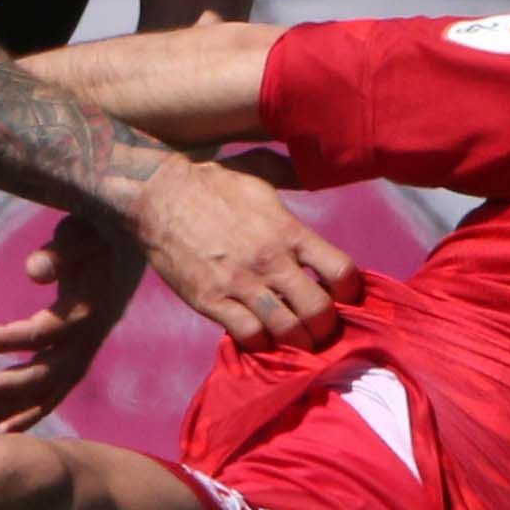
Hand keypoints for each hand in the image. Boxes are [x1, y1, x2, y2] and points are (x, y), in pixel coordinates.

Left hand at [0, 206, 147, 426]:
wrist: (141, 241)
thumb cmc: (102, 230)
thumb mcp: (84, 231)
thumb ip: (62, 250)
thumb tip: (34, 271)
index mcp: (88, 308)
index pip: (44, 332)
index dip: (6, 339)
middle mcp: (89, 337)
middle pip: (49, 373)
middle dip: (8, 387)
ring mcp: (86, 349)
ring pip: (53, 389)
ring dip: (16, 407)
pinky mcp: (80, 354)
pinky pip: (57, 390)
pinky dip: (33, 410)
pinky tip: (4, 425)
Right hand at [133, 155, 352, 347]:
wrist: (158, 195)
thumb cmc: (212, 183)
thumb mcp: (260, 174)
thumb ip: (292, 177)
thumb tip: (316, 167)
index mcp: (289, 231)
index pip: (340, 271)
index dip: (350, 291)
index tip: (343, 295)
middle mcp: (270, 260)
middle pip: (318, 310)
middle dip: (325, 326)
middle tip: (320, 328)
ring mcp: (240, 283)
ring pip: (286, 330)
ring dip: (296, 341)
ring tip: (294, 340)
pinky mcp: (210, 300)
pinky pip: (248, 336)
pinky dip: (260, 343)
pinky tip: (259, 335)